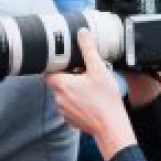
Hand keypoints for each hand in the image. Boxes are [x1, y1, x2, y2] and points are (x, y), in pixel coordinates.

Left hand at [44, 30, 137, 160]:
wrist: (111, 126)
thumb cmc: (105, 100)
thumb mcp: (98, 69)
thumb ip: (88, 50)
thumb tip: (82, 34)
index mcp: (61, 84)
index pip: (48, 71)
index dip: (57, 65)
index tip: (68, 63)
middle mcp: (58, 98)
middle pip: (57, 82)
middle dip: (68, 76)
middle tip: (84, 73)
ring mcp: (63, 110)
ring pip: (63, 94)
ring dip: (73, 89)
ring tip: (90, 87)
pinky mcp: (70, 119)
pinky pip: (69, 106)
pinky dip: (77, 101)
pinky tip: (90, 100)